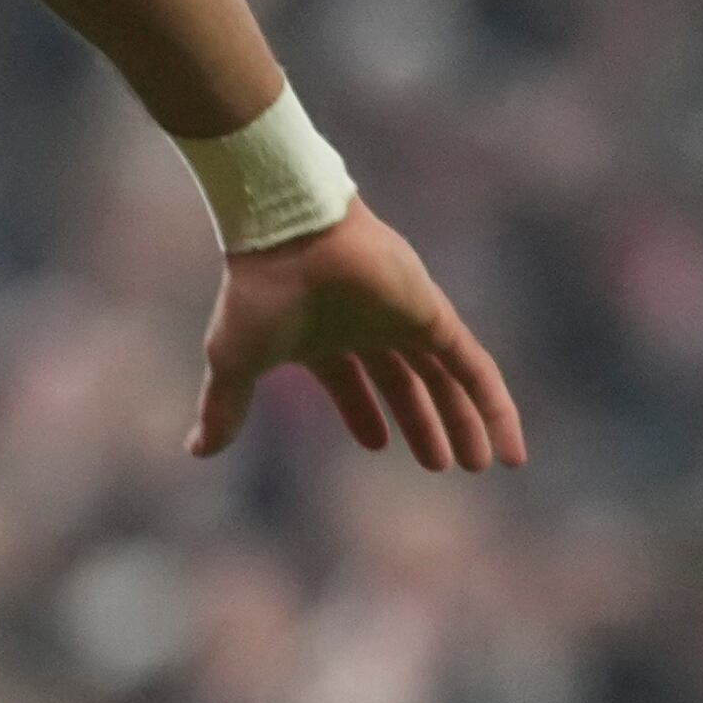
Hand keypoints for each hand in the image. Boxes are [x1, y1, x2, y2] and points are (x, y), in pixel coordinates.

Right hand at [191, 198, 526, 470]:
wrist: (290, 237)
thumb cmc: (257, 294)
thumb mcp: (236, 362)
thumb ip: (224, 409)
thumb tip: (196, 451)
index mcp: (325, 339)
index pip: (354, 383)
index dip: (366, 415)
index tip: (378, 445)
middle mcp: (370, 329)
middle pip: (409, 385)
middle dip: (425, 425)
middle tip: (444, 466)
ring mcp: (406, 321)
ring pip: (446, 381)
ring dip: (464, 423)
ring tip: (481, 464)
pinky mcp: (435, 317)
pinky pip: (475, 369)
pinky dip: (494, 407)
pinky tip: (507, 445)